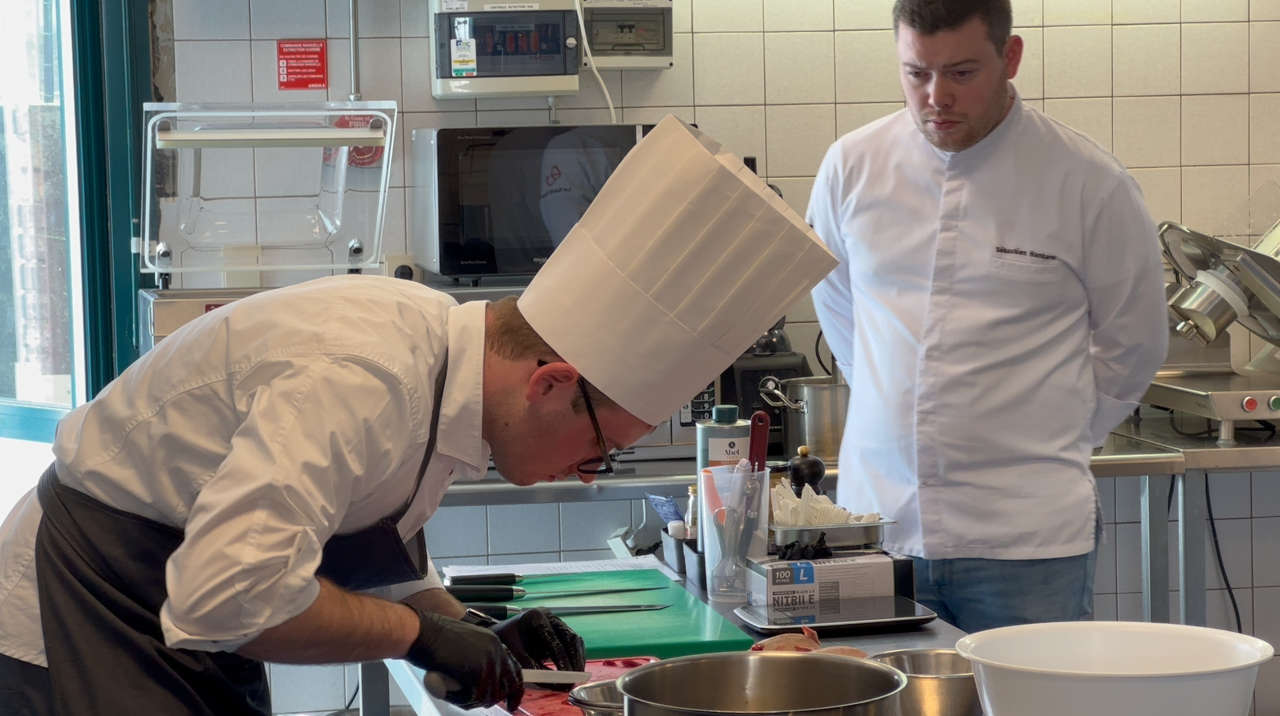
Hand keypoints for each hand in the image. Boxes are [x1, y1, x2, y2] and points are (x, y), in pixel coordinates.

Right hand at [405, 609, 523, 710]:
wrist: (421, 632)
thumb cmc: (433, 638)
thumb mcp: (463, 646)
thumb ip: (477, 661)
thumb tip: (482, 684)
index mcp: (493, 642)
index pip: (513, 669)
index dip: (513, 688)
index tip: (511, 702)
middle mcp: (496, 650)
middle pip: (509, 685)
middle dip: (496, 698)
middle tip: (480, 703)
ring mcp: (489, 661)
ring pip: (490, 695)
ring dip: (471, 699)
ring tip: (452, 692)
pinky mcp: (478, 671)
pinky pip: (476, 697)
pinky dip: (461, 700)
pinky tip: (448, 690)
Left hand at [491, 607, 586, 689]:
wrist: (500, 633)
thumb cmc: (505, 642)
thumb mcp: (516, 655)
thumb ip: (534, 668)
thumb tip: (556, 683)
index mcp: (536, 617)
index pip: (554, 639)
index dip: (562, 658)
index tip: (566, 675)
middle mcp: (549, 616)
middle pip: (569, 636)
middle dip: (575, 658)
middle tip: (577, 677)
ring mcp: (555, 621)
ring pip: (574, 639)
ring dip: (577, 657)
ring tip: (578, 676)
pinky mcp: (559, 629)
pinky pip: (572, 642)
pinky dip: (575, 655)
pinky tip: (575, 669)